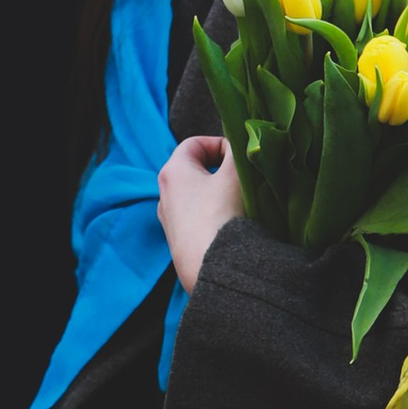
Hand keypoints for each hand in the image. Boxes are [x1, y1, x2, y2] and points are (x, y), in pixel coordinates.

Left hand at [157, 135, 243, 293]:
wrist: (211, 268)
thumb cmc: (221, 214)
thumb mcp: (235, 174)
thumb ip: (238, 150)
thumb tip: (242, 140)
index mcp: (172, 171)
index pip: (196, 142)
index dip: (221, 144)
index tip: (240, 158)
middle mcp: (164, 193)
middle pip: (195, 168)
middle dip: (220, 170)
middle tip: (242, 179)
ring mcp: (169, 219)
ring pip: (197, 194)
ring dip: (217, 194)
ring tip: (239, 204)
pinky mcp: (178, 240)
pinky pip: (197, 217)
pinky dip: (212, 214)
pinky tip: (229, 225)